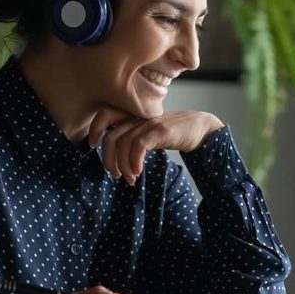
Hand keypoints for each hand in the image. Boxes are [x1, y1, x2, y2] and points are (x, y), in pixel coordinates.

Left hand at [87, 107, 224, 185]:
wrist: (200, 128)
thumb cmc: (173, 133)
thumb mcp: (149, 133)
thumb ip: (133, 138)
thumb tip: (116, 158)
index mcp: (133, 115)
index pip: (105, 115)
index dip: (95, 130)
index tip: (93, 147)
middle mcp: (139, 117)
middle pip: (111, 136)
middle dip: (109, 160)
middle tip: (115, 175)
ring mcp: (149, 123)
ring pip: (123, 143)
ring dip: (123, 166)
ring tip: (130, 179)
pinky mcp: (160, 130)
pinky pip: (138, 146)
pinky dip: (134, 162)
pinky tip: (138, 172)